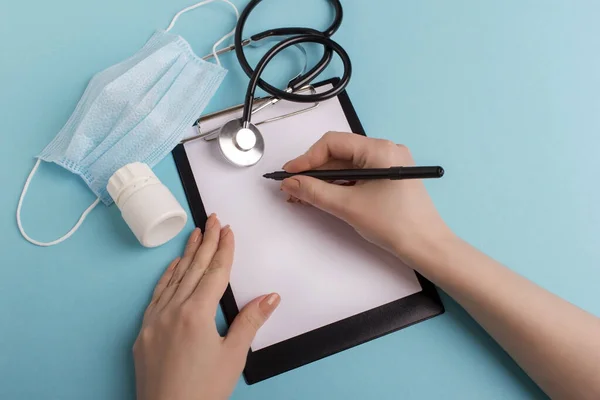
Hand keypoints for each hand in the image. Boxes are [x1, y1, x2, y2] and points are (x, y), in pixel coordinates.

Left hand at [133, 215, 279, 399]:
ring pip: (173, 278)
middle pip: (194, 269)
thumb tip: (270, 297)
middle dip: (205, 242)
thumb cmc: (202, 392)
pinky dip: (166, 277)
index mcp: (196, 314)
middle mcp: (172, 311)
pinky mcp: (143, 332)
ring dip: (186, 254)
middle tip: (212, 220)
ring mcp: (154, 320)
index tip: (227, 230)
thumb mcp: (233, 357)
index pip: (215, 273)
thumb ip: (250, 322)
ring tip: (194, 233)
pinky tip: (172, 267)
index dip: (223, 249)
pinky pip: (156, 295)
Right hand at [281, 132, 450, 261]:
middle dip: (314, 171)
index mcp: (379, 149)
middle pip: (339, 154)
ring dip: (324, 180)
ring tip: (303, 196)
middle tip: (292, 188)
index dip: (307, 158)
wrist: (426, 246)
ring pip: (347, 166)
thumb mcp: (348, 206)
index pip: (333, 143)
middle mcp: (385, 150)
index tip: (289, 174)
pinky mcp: (389, 177)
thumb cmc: (393, 224)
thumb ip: (315, 192)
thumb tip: (290, 183)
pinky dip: (339, 185)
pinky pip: (358, 175)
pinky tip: (323, 197)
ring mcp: (389, 163)